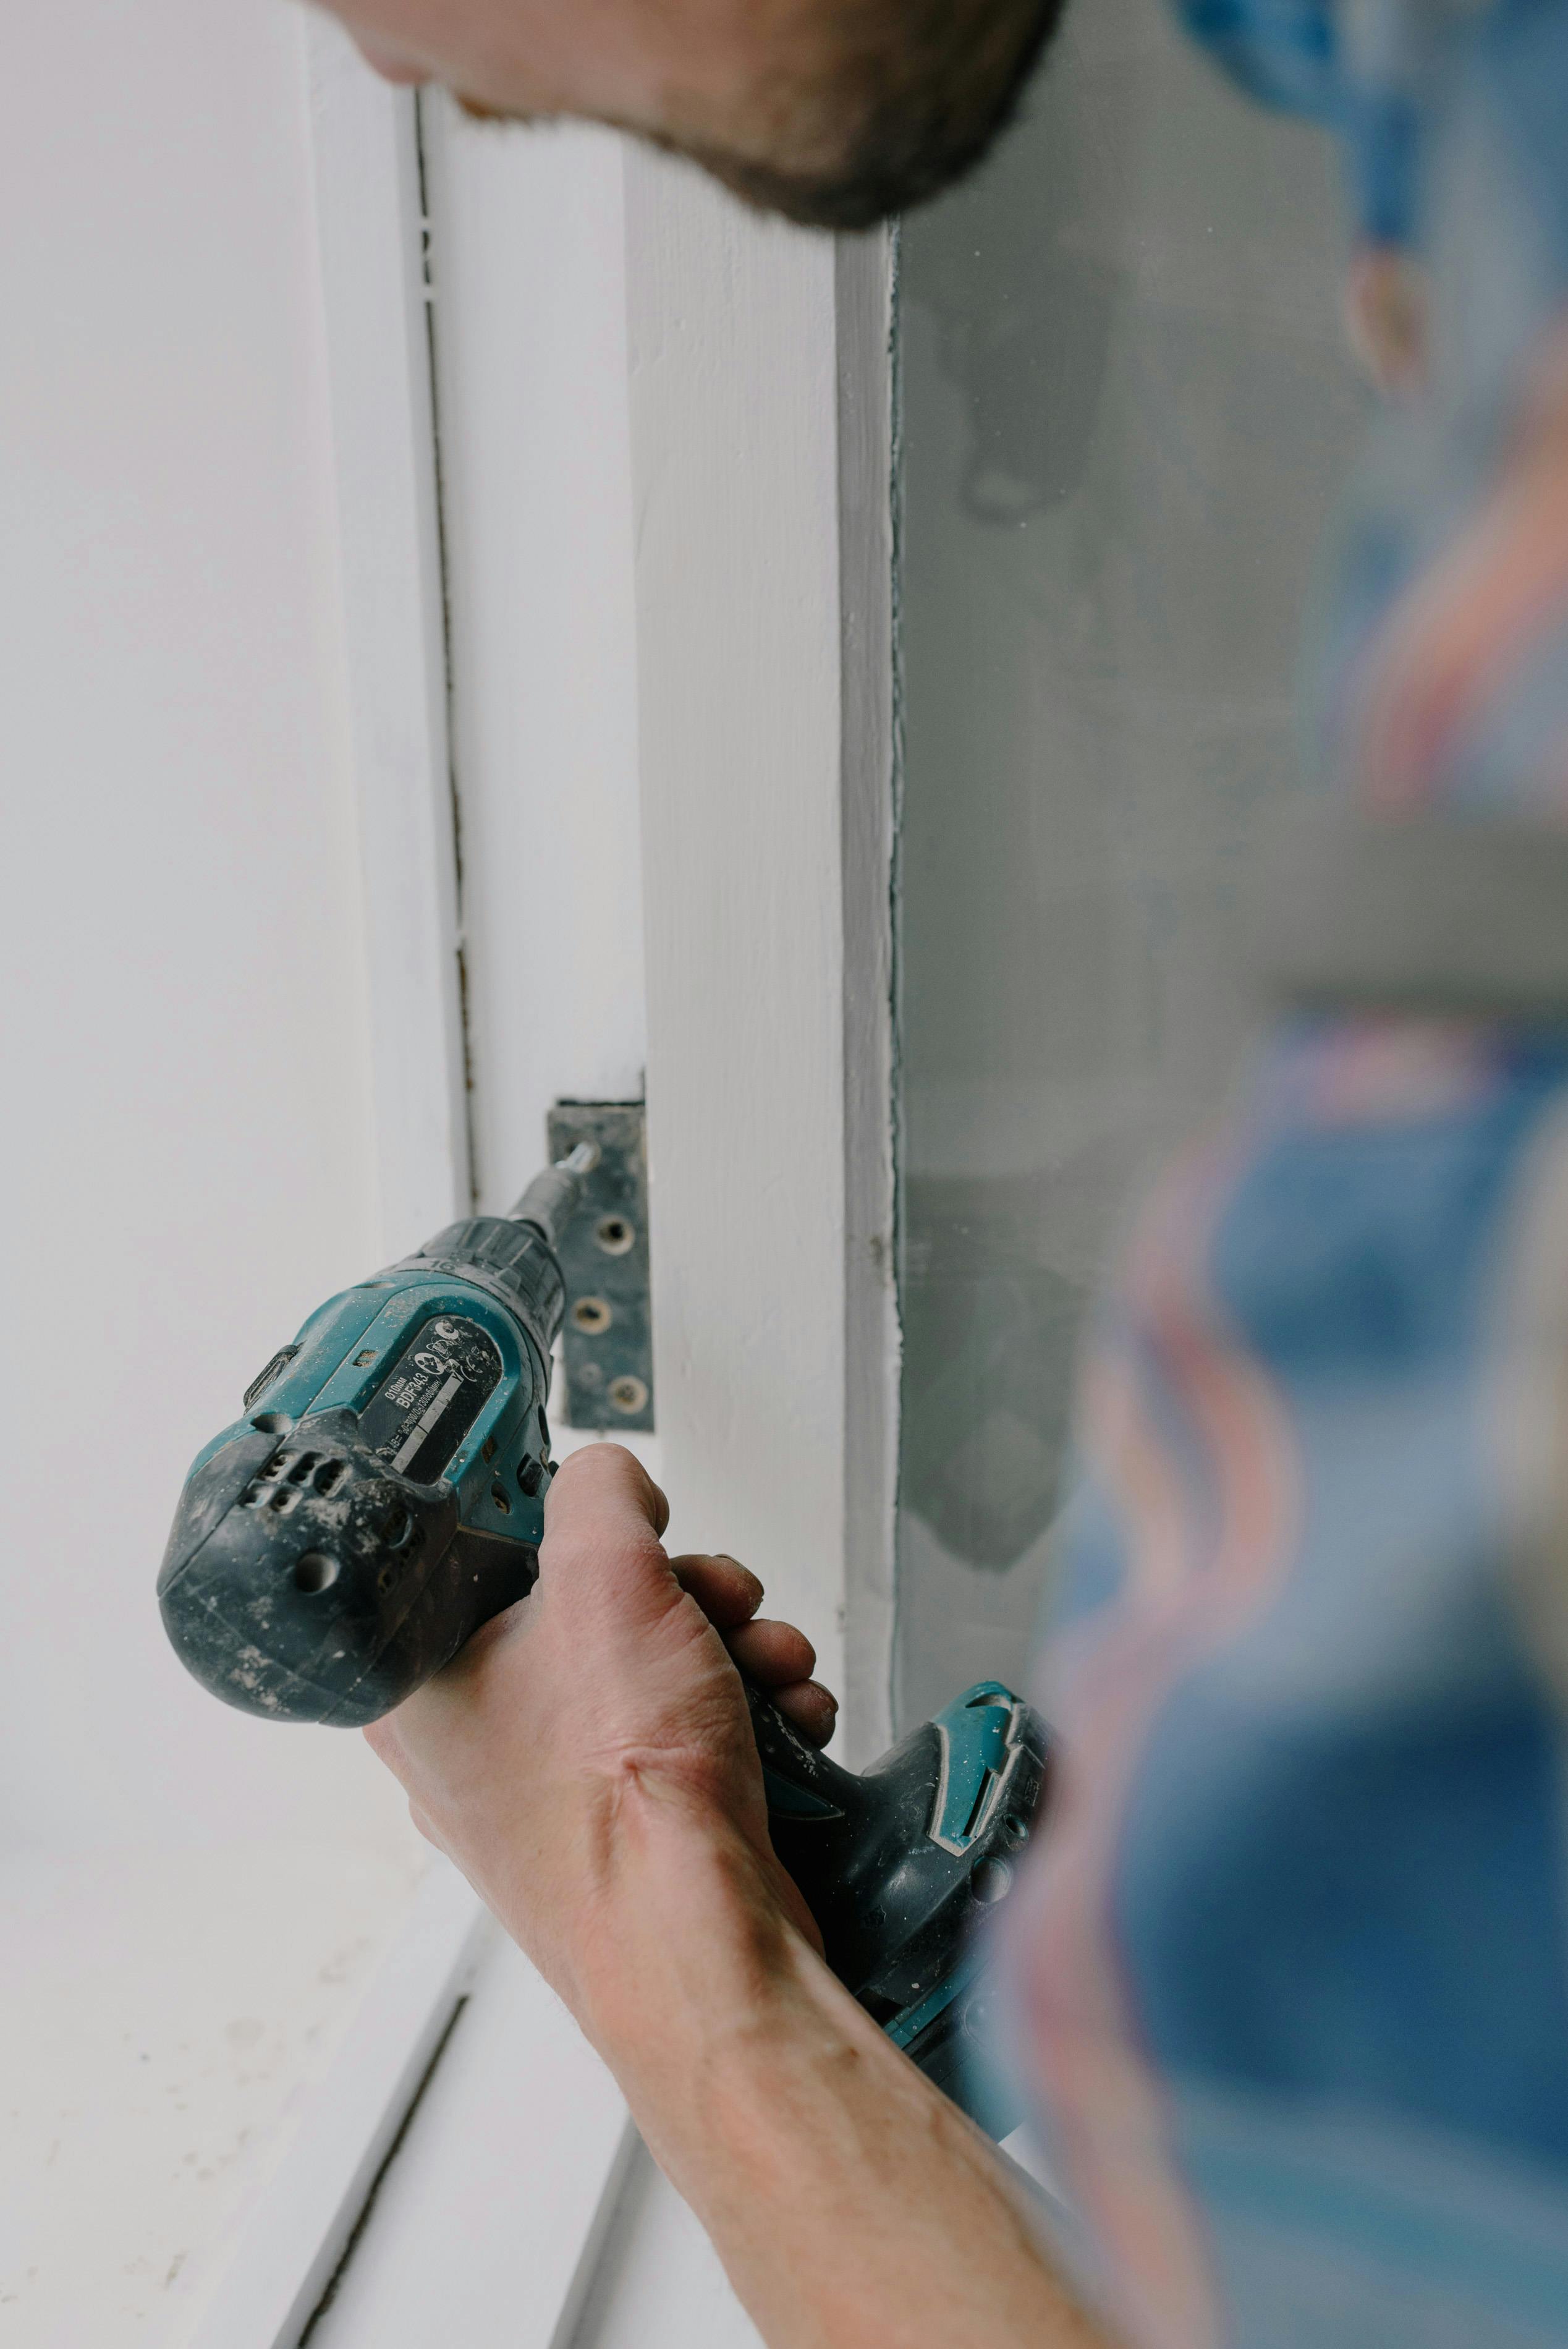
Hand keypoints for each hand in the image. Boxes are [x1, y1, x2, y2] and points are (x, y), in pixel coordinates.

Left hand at [364, 1443, 836, 2025]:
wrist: (700, 1951)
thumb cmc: (621, 1809)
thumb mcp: (606, 1578)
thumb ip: (600, 1493)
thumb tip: (609, 1481)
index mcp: (420, 1687)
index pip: (483, 1556)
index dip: (571, 1529)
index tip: (626, 1525)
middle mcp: (473, 1745)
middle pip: (586, 1609)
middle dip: (686, 1593)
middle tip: (719, 1601)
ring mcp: (550, 1795)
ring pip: (647, 1666)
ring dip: (731, 1647)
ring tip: (770, 1665)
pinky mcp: (625, 1829)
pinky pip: (681, 1732)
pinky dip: (745, 1712)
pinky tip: (784, 1719)